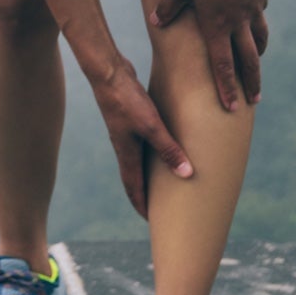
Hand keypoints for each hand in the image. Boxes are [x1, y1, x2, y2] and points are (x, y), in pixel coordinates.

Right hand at [85, 58, 193, 217]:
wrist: (107, 73)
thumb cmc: (127, 100)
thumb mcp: (151, 126)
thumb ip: (169, 149)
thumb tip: (187, 175)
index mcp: (126, 154)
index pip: (133, 188)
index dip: (143, 205)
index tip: (152, 221)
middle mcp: (124, 147)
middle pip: (134, 178)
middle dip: (146, 195)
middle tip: (159, 208)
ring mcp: (126, 133)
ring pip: (139, 161)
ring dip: (149, 174)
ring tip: (165, 182)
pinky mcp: (131, 119)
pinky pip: (143, 143)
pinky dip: (154, 152)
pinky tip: (164, 146)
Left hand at [147, 0, 270, 111]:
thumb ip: (167, 5)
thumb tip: (154, 21)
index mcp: (216, 25)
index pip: (221, 65)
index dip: (226, 88)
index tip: (232, 108)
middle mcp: (238, 23)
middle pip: (247, 62)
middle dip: (250, 84)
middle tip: (254, 101)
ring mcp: (252, 10)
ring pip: (258, 41)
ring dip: (257, 58)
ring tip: (256, 68)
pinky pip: (260, 17)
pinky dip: (259, 28)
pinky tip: (256, 26)